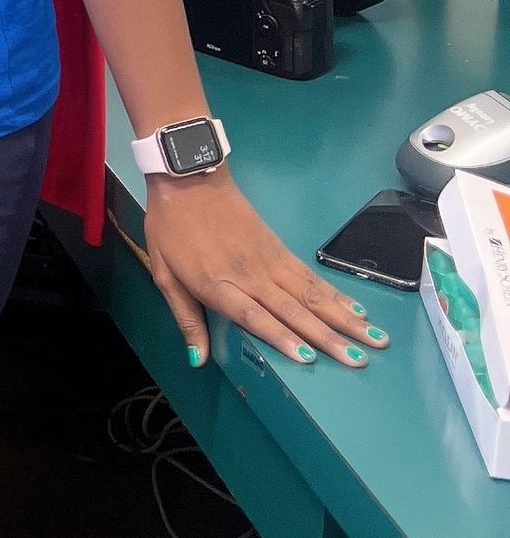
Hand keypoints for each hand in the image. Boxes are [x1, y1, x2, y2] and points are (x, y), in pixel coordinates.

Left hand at [144, 170, 390, 369]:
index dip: (281, 337)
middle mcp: (249, 275)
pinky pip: (310, 275)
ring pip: (311, 293)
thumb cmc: (171, 228)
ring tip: (374, 338)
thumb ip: (186, 318)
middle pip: (293, 310)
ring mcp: (269, 260)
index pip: (254, 316)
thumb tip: (198, 360)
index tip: (309, 358)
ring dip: (344, 317)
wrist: (188, 176)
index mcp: (217, 285)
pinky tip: (355, 308)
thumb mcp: (163, 273)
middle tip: (360, 360)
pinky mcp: (279, 247)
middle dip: (329, 337)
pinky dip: (334, 293)